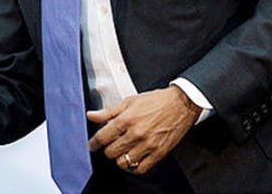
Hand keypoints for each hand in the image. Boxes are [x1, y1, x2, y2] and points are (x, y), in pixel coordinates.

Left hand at [85, 86, 199, 174]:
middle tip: (110, 145)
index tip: (92, 145)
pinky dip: (133, 166)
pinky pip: (141, 168)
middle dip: (107, 149)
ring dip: (119, 158)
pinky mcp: (159, 153)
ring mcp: (148, 145)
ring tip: (121, 151)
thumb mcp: (128, 101)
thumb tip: (90, 115)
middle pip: (111, 152)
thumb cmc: (155, 101)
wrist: (180, 104)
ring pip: (124, 162)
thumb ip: (108, 111)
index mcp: (127, 119)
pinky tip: (133, 158)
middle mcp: (136, 133)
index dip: (94, 143)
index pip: (103, 137)